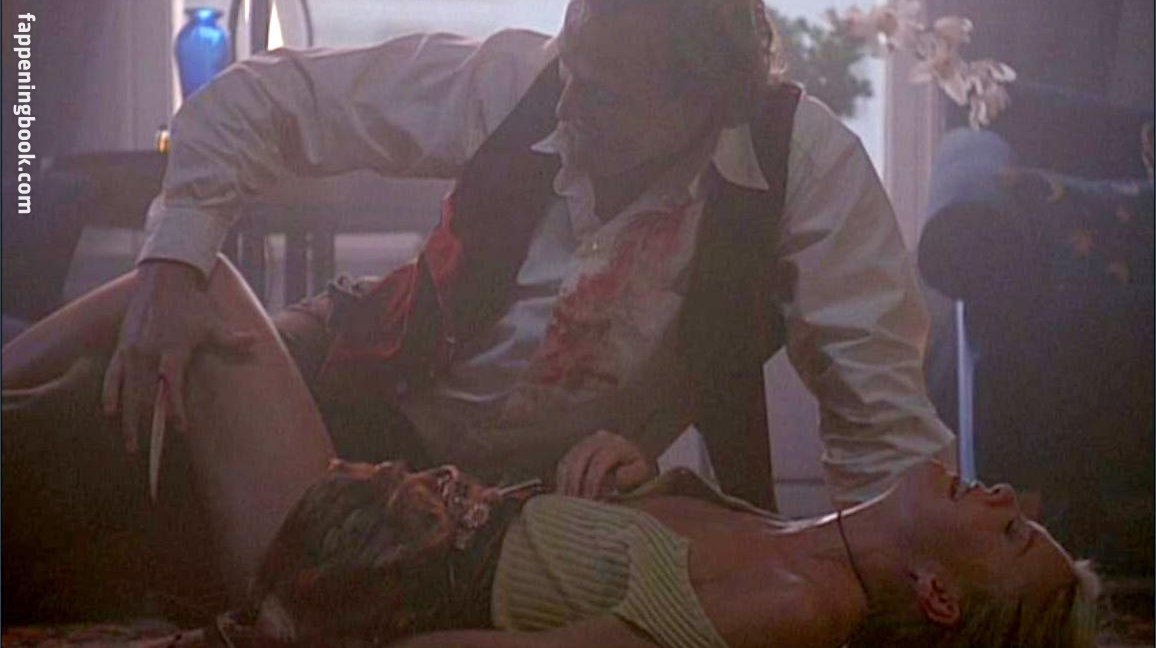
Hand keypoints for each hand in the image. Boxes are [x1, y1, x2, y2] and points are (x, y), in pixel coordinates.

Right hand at [102, 260, 257, 453]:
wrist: (164, 279)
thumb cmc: (193, 303)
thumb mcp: (213, 322)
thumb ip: (231, 338)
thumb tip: (256, 341)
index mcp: (173, 349)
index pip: (171, 385)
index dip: (174, 407)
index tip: (180, 428)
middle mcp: (149, 352)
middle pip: (143, 395)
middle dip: (144, 425)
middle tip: (145, 451)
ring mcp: (132, 351)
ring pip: (126, 391)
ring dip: (127, 418)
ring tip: (129, 442)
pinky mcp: (121, 347)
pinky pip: (112, 376)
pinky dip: (110, 394)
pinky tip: (109, 412)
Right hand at [555, 430, 656, 498]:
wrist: (633, 467)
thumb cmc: (638, 476)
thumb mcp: (641, 476)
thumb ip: (632, 476)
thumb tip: (617, 477)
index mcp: (620, 445)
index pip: (600, 461)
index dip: (593, 481)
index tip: (591, 500)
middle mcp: (603, 438)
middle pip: (581, 457)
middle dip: (576, 481)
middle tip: (575, 502)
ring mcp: (588, 442)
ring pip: (570, 459)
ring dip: (566, 481)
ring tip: (568, 501)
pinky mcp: (577, 449)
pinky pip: (564, 463)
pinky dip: (562, 479)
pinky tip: (564, 495)